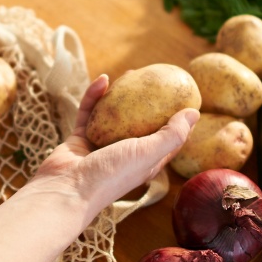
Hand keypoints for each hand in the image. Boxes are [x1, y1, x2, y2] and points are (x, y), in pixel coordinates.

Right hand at [25, 75, 199, 223]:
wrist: (67, 188)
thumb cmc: (112, 174)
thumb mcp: (149, 153)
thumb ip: (172, 134)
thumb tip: (195, 113)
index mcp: (146, 161)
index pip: (167, 139)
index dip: (177, 119)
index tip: (184, 97)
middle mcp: (125, 153)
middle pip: (139, 122)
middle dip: (148, 101)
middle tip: (155, 78)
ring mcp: (101, 145)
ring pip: (113, 115)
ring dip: (121, 95)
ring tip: (130, 73)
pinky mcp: (81, 138)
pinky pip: (89, 112)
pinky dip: (94, 96)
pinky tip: (102, 78)